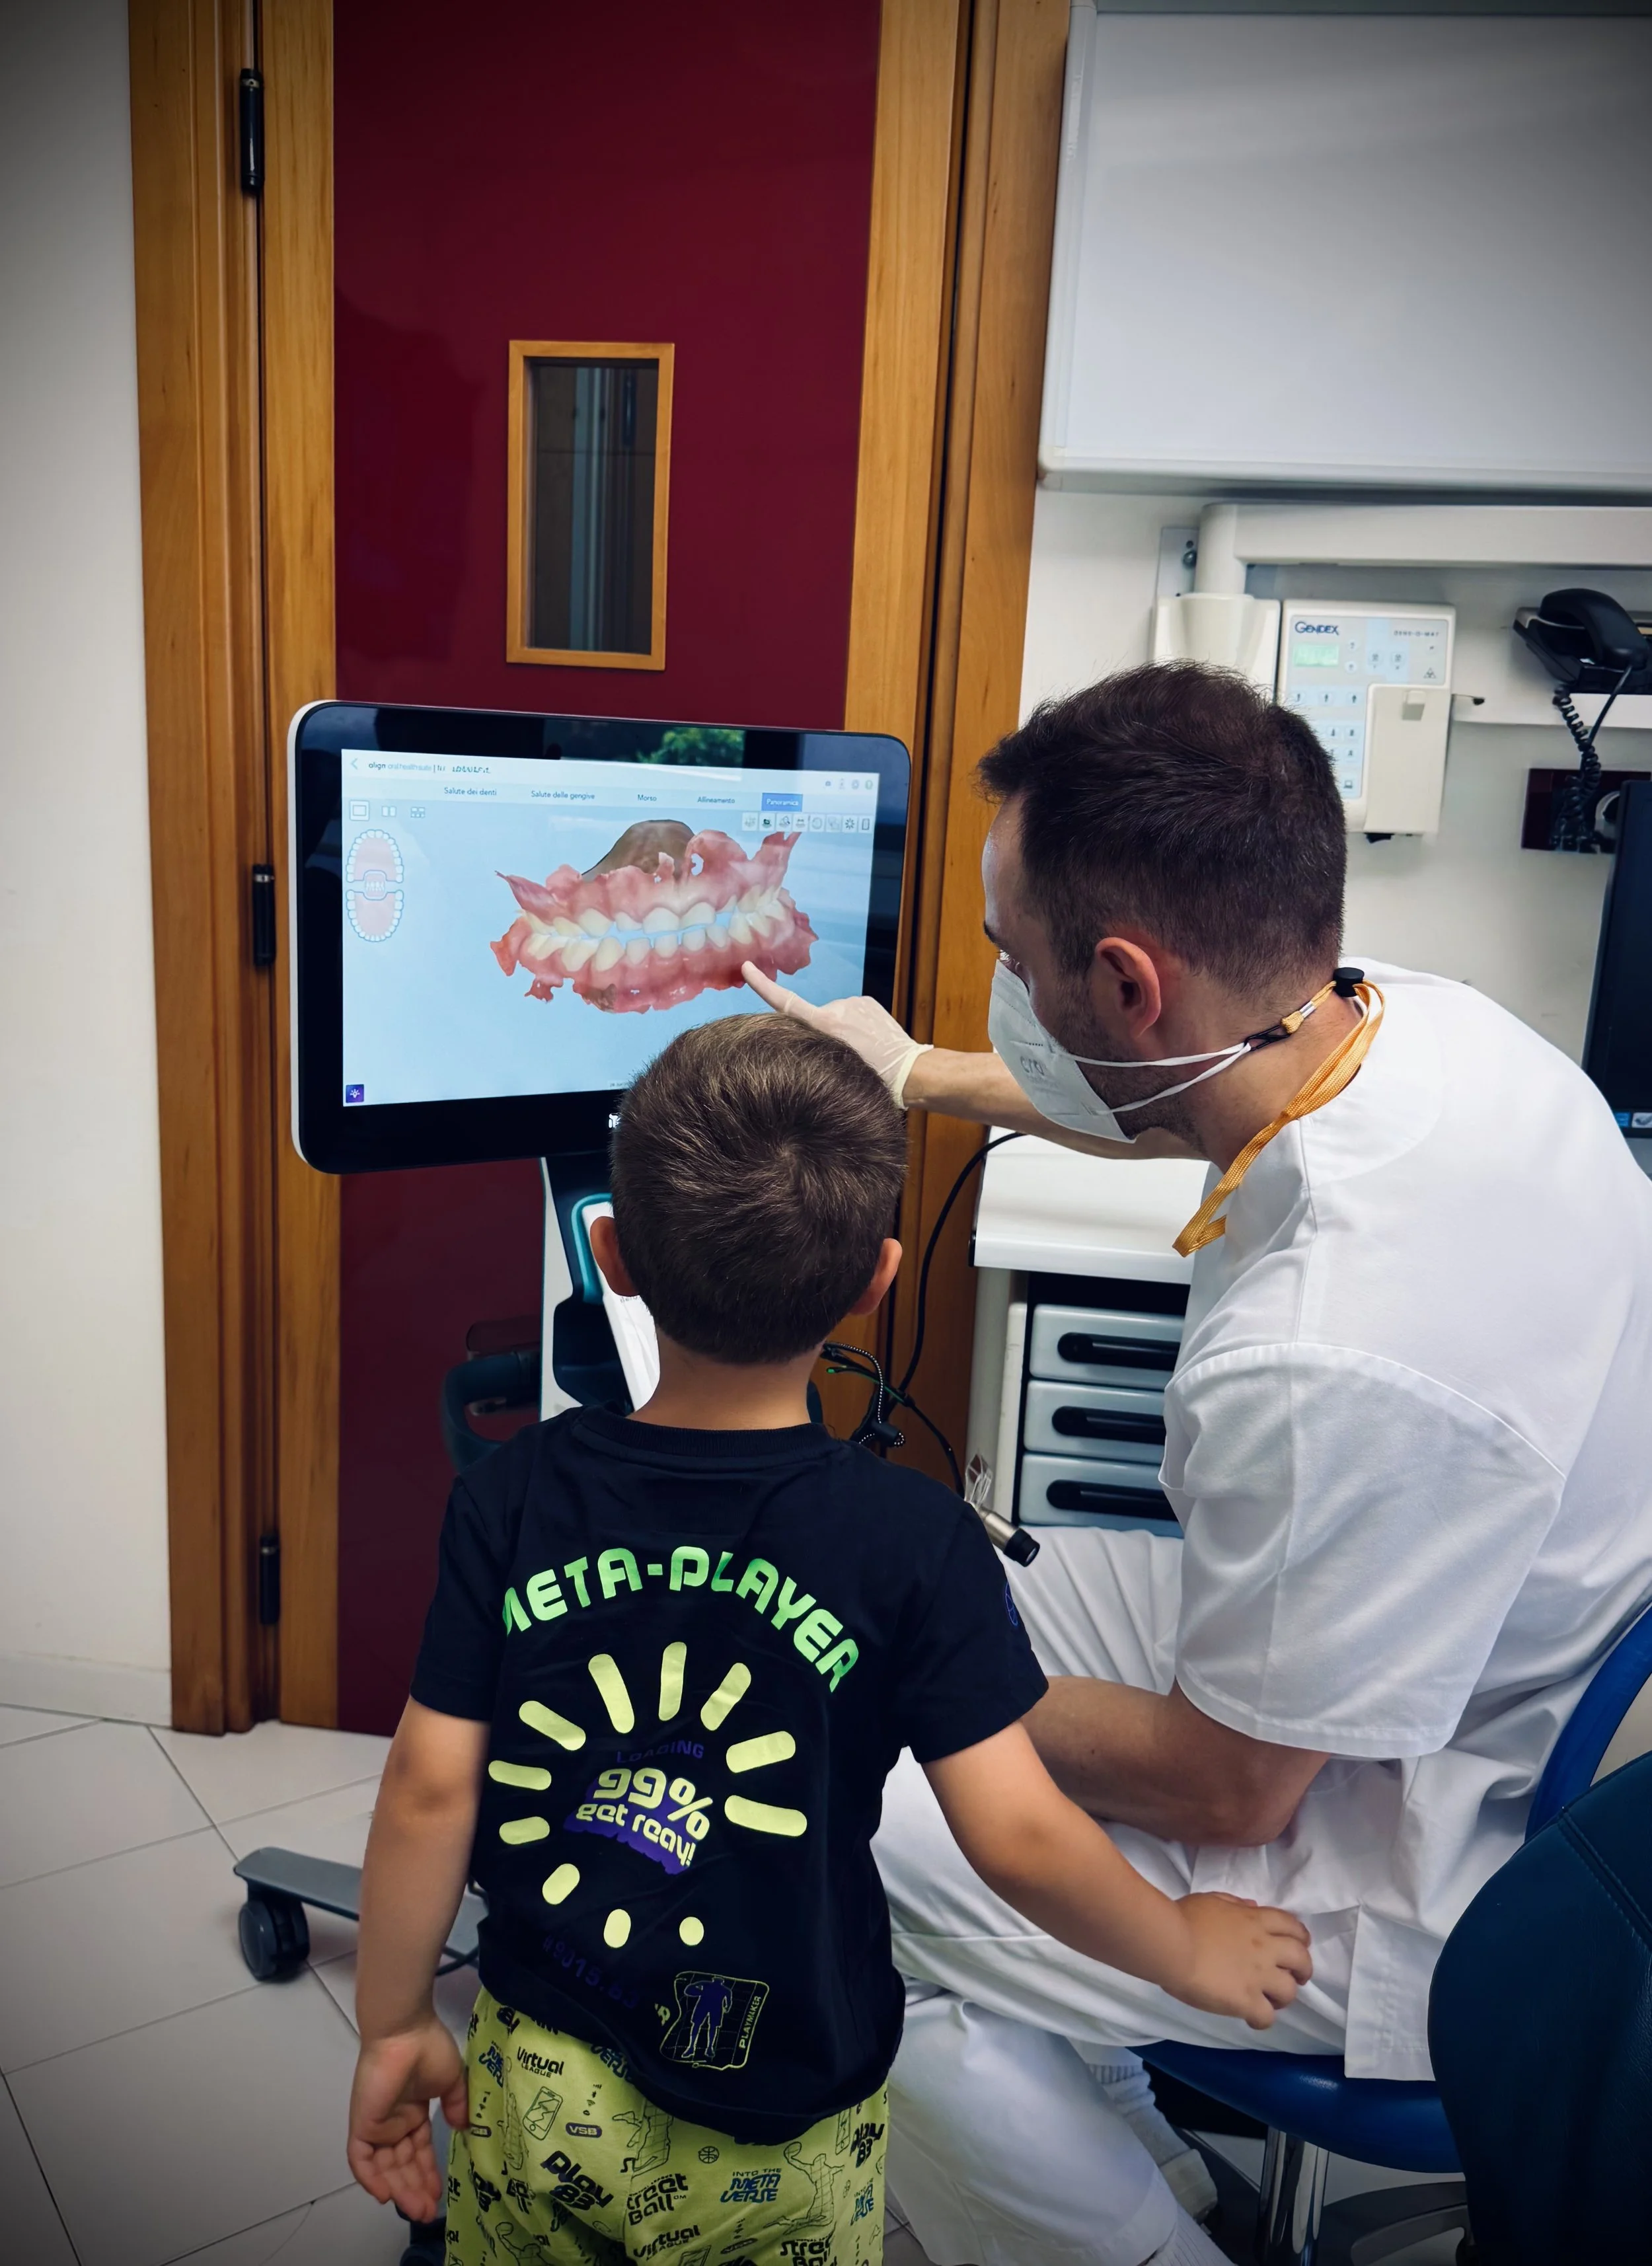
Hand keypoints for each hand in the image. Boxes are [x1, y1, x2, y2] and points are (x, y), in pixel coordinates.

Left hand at [347, 2019, 468, 2219]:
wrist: (405, 2031)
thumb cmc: (429, 2049)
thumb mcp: (452, 2080)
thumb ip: (457, 2105)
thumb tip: (462, 2128)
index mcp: (412, 2112)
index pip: (418, 2152)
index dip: (428, 2173)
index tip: (439, 2194)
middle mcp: (393, 2123)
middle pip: (402, 2166)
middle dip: (415, 2189)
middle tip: (428, 2211)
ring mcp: (377, 2125)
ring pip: (385, 2168)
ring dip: (399, 2190)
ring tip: (416, 2209)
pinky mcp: (363, 2124)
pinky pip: (361, 2159)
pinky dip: (370, 2178)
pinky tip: (387, 2195)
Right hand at [741, 963, 930, 1104]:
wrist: (910, 1070)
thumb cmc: (873, 1078)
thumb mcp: (833, 1069)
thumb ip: (815, 1047)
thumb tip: (813, 1034)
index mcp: (826, 1024)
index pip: (786, 1003)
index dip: (763, 985)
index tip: (746, 967)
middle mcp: (837, 1008)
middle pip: (816, 1017)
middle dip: (822, 1032)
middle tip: (844, 1056)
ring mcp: (854, 1002)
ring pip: (835, 1015)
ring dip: (843, 1030)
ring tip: (862, 1051)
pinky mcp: (867, 1000)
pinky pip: (851, 1012)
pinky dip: (856, 1024)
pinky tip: (870, 1041)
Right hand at [1170, 1893, 1312, 2028]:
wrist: (1171, 1944)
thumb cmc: (1184, 1918)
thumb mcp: (1211, 1901)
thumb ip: (1235, 1904)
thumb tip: (1252, 1907)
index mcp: (1255, 1921)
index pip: (1291, 1926)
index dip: (1300, 1937)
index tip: (1299, 1945)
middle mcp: (1264, 1948)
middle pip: (1301, 1959)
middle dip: (1304, 1969)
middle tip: (1296, 1977)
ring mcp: (1258, 1976)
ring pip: (1289, 1991)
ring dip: (1284, 1996)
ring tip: (1271, 2001)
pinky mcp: (1246, 2001)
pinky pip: (1267, 2017)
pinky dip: (1262, 2020)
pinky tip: (1251, 2018)